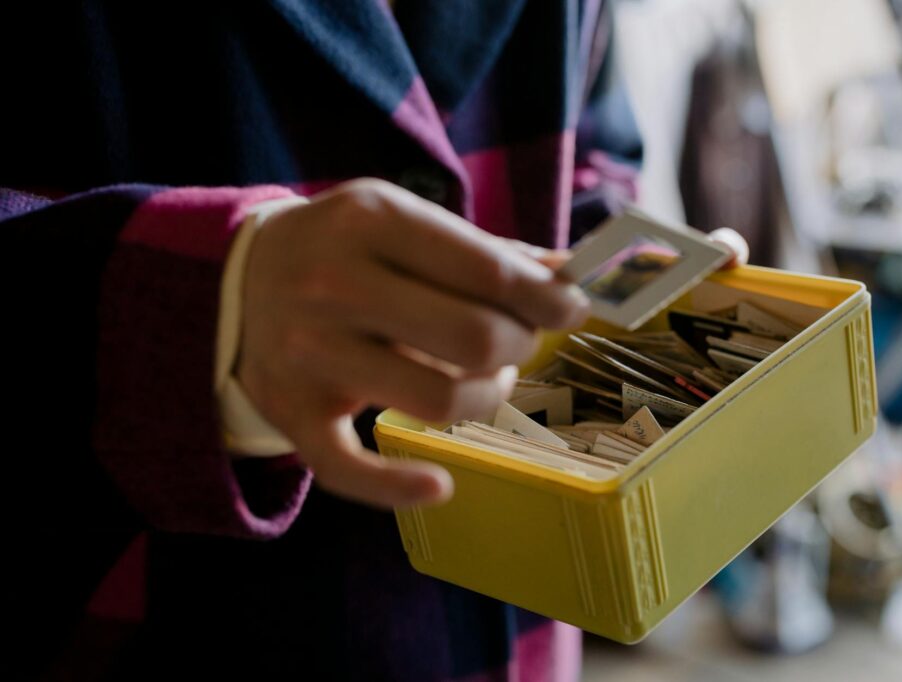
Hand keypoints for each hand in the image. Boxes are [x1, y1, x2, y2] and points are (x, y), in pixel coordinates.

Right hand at [238, 179, 590, 508]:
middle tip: (519, 343)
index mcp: (372, 220)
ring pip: (436, 402)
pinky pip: (349, 468)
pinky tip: (439, 486)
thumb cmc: (345, 248)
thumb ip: (484, 251)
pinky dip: (400, 488)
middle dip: (520, 346)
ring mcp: (310, 351)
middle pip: (472, 338)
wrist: (240, 277)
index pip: (488, 271)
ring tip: (486, 379)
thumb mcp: (403, 222)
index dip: (548, 300)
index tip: (571, 310)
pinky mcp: (292, 410)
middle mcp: (335, 282)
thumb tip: (568, 277)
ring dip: (486, 398)